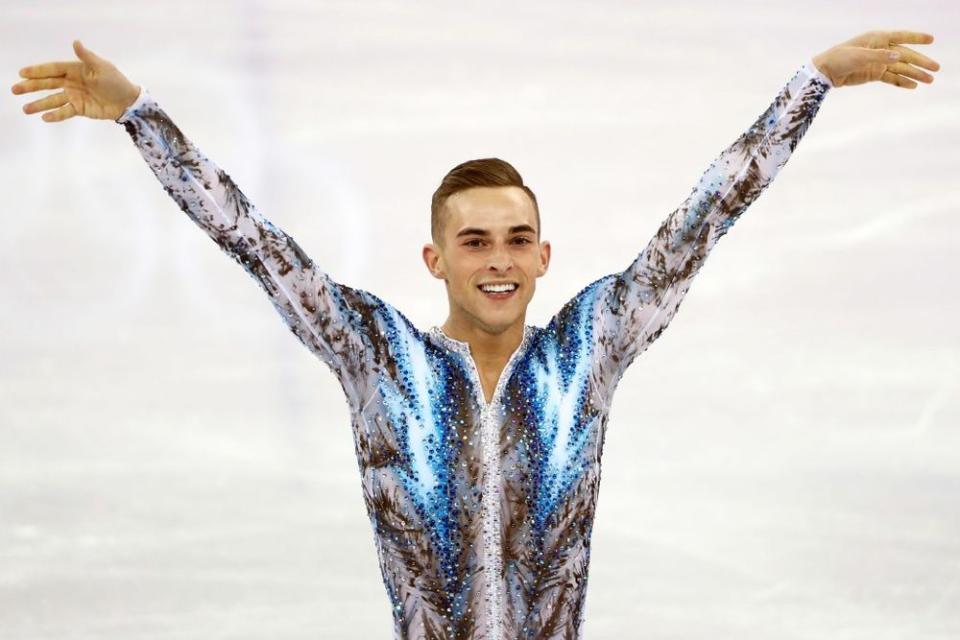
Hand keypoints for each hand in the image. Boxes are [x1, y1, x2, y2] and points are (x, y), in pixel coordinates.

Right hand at [11, 40, 140, 121]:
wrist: (128, 102)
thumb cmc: (116, 81)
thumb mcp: (102, 67)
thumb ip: (87, 57)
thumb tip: (75, 42)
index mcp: (75, 70)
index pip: (52, 70)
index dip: (37, 71)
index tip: (22, 73)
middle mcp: (71, 83)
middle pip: (48, 84)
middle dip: (31, 87)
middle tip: (15, 89)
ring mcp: (74, 96)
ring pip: (53, 100)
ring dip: (39, 104)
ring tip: (25, 109)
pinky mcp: (80, 109)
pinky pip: (65, 112)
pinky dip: (55, 115)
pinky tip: (44, 117)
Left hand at [812, 30, 939, 88]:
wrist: (826, 72)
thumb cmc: (840, 58)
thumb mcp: (859, 55)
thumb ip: (879, 56)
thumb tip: (899, 56)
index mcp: (878, 39)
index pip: (902, 36)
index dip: (916, 38)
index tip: (931, 40)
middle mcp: (881, 50)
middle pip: (906, 56)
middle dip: (921, 62)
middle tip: (936, 68)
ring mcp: (878, 63)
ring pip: (901, 68)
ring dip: (915, 74)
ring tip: (929, 80)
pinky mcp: (874, 74)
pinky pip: (891, 78)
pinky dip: (902, 82)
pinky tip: (913, 86)